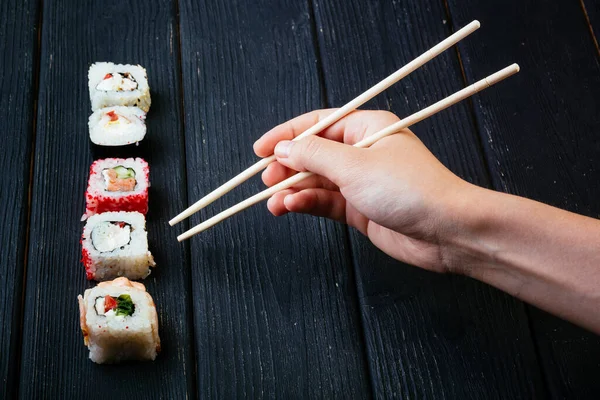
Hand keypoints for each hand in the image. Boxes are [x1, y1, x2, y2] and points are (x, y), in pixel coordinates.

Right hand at [254, 109, 471, 272]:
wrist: (447, 231)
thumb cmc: (408, 189)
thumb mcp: (354, 165)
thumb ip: (314, 155)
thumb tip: (283, 148)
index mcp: (366, 129)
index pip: (317, 125)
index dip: (286, 135)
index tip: (260, 150)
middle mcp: (362, 153)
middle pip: (313, 155)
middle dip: (287, 168)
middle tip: (265, 181)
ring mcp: (361, 183)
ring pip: (317, 183)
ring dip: (294, 191)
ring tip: (274, 203)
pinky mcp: (361, 210)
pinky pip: (326, 203)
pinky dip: (308, 205)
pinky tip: (292, 208)